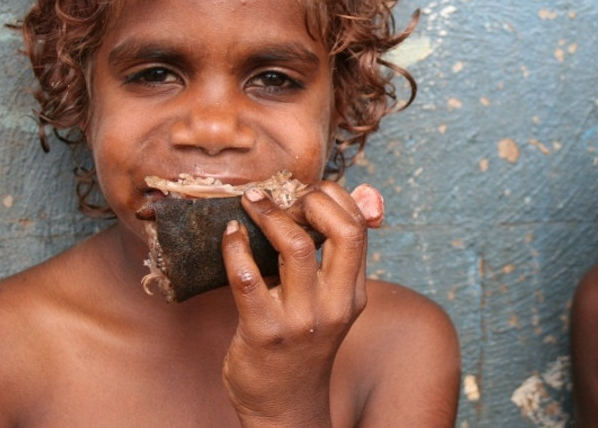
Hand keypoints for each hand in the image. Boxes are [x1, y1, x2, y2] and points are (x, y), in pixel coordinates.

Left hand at [220, 181, 382, 426]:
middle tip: (284, 194)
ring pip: (295, 247)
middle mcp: (334, 304)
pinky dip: (235, 246)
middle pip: (342, 231)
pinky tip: (231, 234)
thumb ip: (343, 252)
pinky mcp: (263, 332)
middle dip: (311, 199)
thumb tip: (366, 192)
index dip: (335, 198)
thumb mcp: (336, 299)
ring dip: (269, 213)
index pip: (359, 228)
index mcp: (353, 293)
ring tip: (252, 202)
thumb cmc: (305, 344)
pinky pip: (247, 278)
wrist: (285, 406)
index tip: (309, 192)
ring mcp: (300, 320)